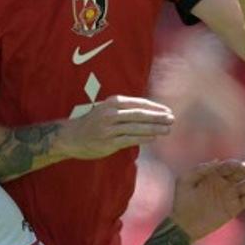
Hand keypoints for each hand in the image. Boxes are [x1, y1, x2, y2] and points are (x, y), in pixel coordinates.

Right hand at [58, 95, 173, 159]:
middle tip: (172, 119)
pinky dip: (143, 138)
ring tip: (167, 130)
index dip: (155, 107)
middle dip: (158, 117)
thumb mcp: (107, 109)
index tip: (167, 111)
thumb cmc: (93, 122)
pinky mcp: (109, 142)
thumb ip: (124, 109)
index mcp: (112, 102)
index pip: (139, 103)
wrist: (72, 136)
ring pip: (137, 127)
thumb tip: (150, 112)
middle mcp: (111, 113)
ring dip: (154, 128)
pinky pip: (130, 139)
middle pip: (140, 114)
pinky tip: (153, 138)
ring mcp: (109, 128)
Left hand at [169, 153, 244, 240]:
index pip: (229, 166)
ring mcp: (230, 195)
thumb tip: (217, 161)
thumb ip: (200, 170)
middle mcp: (224, 183)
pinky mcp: (234, 208)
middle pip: (243, 171)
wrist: (183, 225)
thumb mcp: (185, 181)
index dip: (237, 165)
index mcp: (212, 174)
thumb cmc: (181, 201)